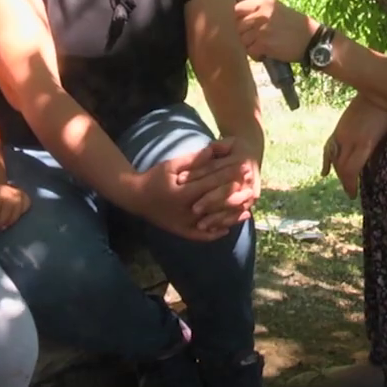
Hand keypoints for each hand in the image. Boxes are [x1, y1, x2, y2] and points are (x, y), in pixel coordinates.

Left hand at [0, 181, 30, 231]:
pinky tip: (14, 216)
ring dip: (10, 221)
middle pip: (6, 213)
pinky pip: (25, 206)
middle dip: (0, 223)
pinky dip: (21, 213)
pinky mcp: (25, 196)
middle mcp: (8, 195)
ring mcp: (18, 195)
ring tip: (4, 225)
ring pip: (16, 212)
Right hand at [132, 141, 250, 242]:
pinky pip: (201, 235)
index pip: (211, 184)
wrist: (135, 197)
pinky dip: (215, 232)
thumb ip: (194, 160)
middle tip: (251, 189)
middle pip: (215, 205)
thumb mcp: (171, 165)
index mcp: (182, 194)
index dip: (229, 176)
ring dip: (231, 217)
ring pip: (213, 223)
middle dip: (235, 196)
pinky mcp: (181, 232)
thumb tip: (213, 150)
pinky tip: (228, 228)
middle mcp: (184, 212)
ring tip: (247, 210)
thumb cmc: (154, 177)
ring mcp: (183, 225)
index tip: (244, 169)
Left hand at [234, 0, 318, 63]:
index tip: (246, 26)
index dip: (239, 19)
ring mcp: (261, 29)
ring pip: (243, 39)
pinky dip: (256, 55)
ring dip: (250, 45)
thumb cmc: (298, 26)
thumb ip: (262, 10)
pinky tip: (265, 54)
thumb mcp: (279, 9)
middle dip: (245, 34)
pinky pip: (250, 51)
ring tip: (262, 47)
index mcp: (265, 3)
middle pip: (239, 25)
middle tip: (256, 39)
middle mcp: (261, 14)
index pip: (238, 9)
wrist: (312, 40)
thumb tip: (243, 17)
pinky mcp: (263, 44)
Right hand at [325, 95, 386, 198]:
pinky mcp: (340, 127)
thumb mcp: (385, 137)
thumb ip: (377, 155)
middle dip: (344, 181)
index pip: (350, 171)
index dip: (349, 185)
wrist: (379, 89)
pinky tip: (325, 171)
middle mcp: (349, 138)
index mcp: (363, 143)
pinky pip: (329, 146)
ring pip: (334, 158)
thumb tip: (372, 172)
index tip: (352, 196)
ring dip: (338, 171)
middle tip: (350, 192)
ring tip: (344, 181)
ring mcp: (342, 132)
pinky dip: (327, 159)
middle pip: (341, 166)